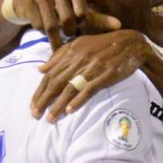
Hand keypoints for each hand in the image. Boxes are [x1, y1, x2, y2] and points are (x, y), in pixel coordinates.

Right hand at [10, 0, 120, 51]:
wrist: (32, 3)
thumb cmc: (63, 9)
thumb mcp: (81, 13)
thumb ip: (99, 19)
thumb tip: (119, 25)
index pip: (82, 13)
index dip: (80, 23)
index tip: (78, 23)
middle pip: (67, 20)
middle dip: (68, 31)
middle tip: (68, 33)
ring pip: (51, 24)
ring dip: (54, 35)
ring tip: (56, 35)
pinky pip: (37, 24)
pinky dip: (40, 31)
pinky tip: (41, 25)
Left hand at [31, 30, 152, 121]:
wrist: (131, 43)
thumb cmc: (103, 45)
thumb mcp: (79, 44)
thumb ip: (59, 56)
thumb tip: (40, 69)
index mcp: (71, 52)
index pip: (50, 74)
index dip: (40, 90)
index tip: (32, 105)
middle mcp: (79, 59)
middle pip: (57, 82)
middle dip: (44, 100)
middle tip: (35, 115)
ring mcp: (93, 67)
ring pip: (70, 88)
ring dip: (59, 105)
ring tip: (50, 118)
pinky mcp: (106, 74)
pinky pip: (89, 89)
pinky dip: (79, 100)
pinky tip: (70, 110)